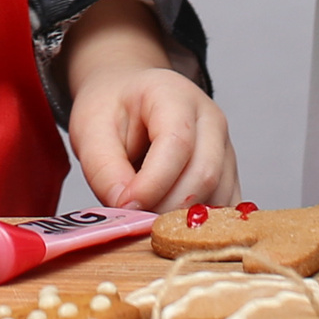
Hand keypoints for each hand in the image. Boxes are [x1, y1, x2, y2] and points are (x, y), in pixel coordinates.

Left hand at [63, 0, 237, 208]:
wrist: (126, 100)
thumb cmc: (110, 110)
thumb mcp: (90, 131)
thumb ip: (104, 170)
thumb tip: (127, 209)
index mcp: (174, 94)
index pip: (177, 143)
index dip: (152, 183)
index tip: (126, 206)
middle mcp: (209, 118)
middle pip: (204, 173)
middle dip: (166, 207)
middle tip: (134, 218)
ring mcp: (224, 146)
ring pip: (218, 196)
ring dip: (182, 219)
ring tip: (147, 216)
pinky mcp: (228, 174)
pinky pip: (225, 208)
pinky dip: (198, 224)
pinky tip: (169, 223)